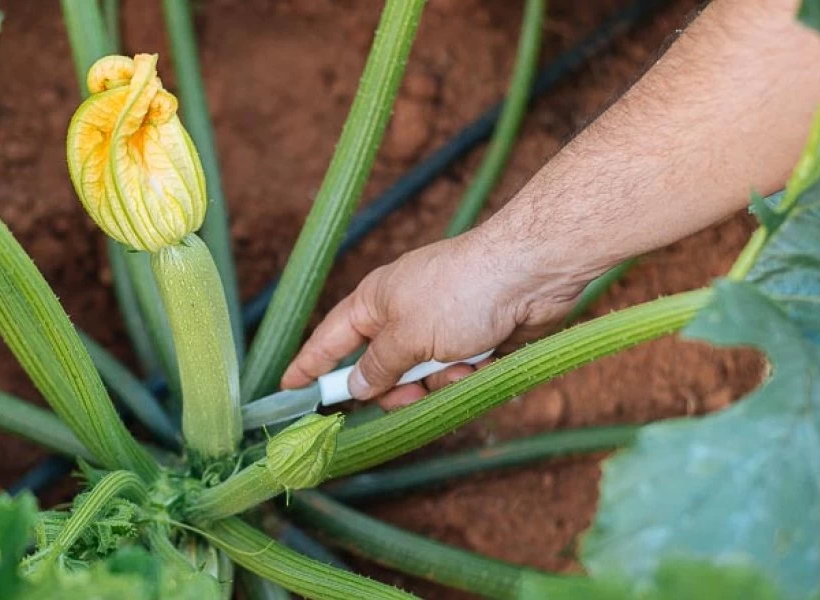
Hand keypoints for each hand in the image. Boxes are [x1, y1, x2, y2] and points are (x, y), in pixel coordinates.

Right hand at [281, 227, 597, 410]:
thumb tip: (356, 386)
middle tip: (406, 397)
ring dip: (438, 382)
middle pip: (379, 369)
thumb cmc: (461, 293)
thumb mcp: (408, 335)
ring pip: (421, 378)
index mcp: (374, 301)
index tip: (289, 390)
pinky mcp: (473, 340)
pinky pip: (455, 374)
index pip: (330, 339)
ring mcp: (439, 327)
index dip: (309, 366)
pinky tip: (483, 362)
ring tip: (459, 368)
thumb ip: (378, 366)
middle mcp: (402, 314)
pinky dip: (467, 374)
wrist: (530, 273)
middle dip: (394, 389)